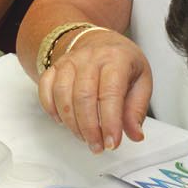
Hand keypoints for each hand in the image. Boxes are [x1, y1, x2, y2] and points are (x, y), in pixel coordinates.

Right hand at [35, 26, 152, 152]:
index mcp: (116, 59)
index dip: (110, 122)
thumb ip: (137, 109)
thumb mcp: (141, 81)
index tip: (112, 143)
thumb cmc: (122, 63)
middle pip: (83, 97)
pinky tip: (63, 121)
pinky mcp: (54, 67)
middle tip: (97, 146)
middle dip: (89, 128)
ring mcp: (69, 61)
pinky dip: (51, 109)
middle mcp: (90, 57)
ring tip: (84, 137)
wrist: (100, 41)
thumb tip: (135, 134)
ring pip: (63, 95)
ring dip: (71, 123)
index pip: (111, 93)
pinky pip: (45, 89)